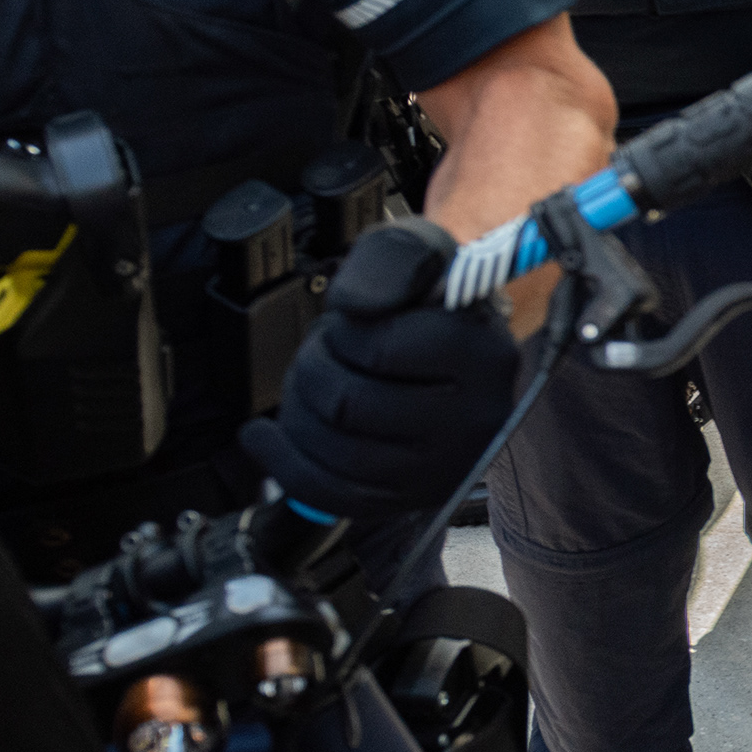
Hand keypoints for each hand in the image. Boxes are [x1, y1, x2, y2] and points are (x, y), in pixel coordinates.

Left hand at [242, 220, 520, 520]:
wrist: (454, 351)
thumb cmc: (429, 303)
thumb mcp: (419, 254)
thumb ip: (390, 259)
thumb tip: (355, 307)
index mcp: (484, 355)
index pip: (378, 350)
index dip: (343, 332)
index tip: (353, 323)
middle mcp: (476, 421)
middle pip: (347, 404)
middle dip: (312, 368)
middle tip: (325, 350)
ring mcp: (443, 468)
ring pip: (332, 449)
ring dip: (298, 407)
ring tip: (313, 382)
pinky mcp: (412, 497)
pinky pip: (327, 492)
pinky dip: (282, 459)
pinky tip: (267, 434)